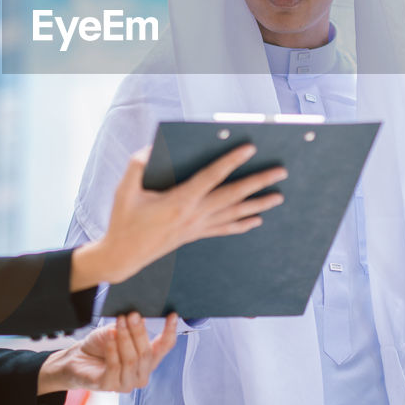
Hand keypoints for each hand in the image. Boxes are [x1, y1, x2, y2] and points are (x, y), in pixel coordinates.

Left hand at [37, 313, 177, 394]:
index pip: (165, 347)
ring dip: (124, 338)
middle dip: (139, 332)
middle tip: (132, 315)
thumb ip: (132, 326)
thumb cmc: (101, 344)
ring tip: (119, 322)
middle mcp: (141, 374)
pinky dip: (112, 348)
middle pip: (146, 353)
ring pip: (132, 360)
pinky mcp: (109, 386)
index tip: (172, 315)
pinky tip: (109, 335)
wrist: (77, 358)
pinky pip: (115, 367)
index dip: (170, 331)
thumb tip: (141, 314)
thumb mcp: (119, 330)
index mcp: (148, 360)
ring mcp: (126, 383)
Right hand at [73, 144, 285, 286]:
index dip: (231, 161)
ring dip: (258, 204)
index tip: (249, 149)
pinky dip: (243, 225)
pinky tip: (257, 221)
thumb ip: (138, 165)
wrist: (123, 256)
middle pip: (233, 196)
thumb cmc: (124, 221)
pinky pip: (225, 229)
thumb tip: (152, 148)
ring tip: (278, 196)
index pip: (212, 176)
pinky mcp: (195, 236)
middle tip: (281, 172)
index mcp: (179, 201)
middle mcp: (194, 215)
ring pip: (234, 214)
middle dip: (259, 182)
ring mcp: (197, 227)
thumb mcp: (125, 189)